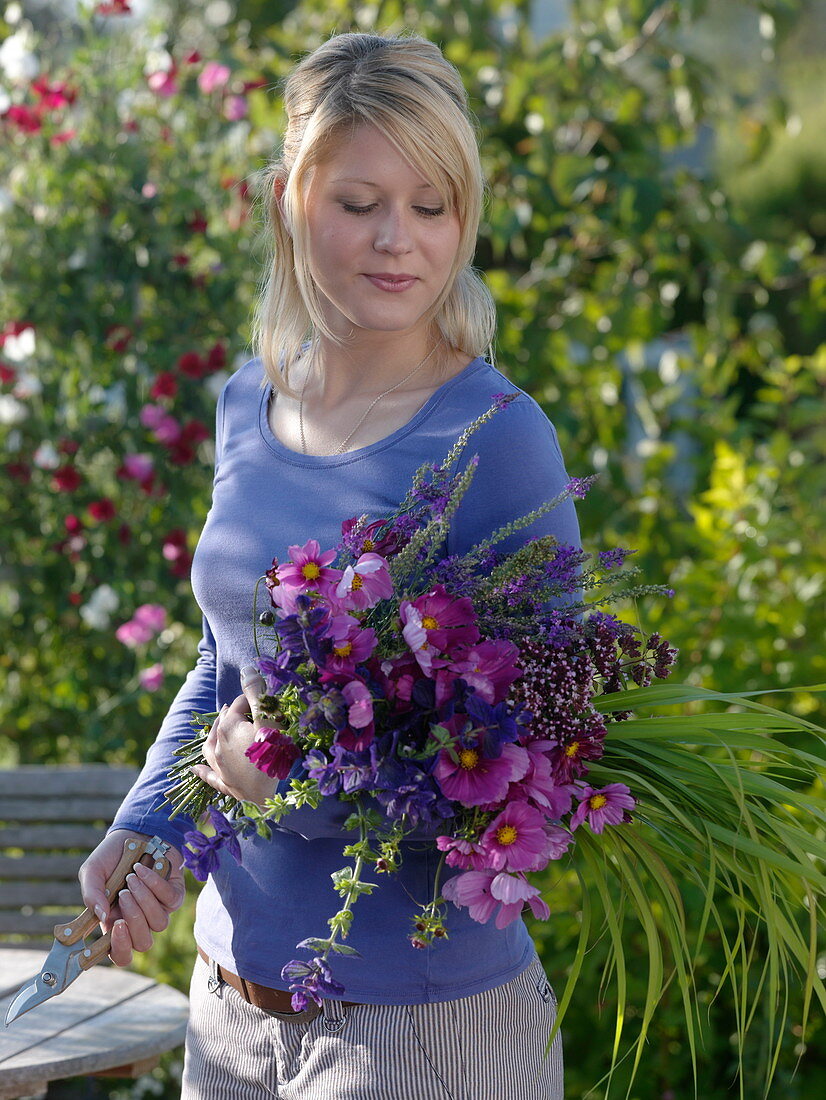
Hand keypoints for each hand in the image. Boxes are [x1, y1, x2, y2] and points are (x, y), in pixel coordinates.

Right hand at [78, 829, 184, 966]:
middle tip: (123, 893)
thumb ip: (91, 895)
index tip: (116, 926)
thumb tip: (102, 917)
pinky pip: (170, 901)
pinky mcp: (175, 895)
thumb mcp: (92, 872)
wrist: (134, 833)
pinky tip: (142, 869)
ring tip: (131, 877)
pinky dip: (155, 884)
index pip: (120, 954)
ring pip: (159, 924)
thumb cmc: (111, 857)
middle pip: (143, 943)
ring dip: (144, 899)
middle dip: (133, 919)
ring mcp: (159, 909)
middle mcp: (139, 921)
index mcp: (115, 923)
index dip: (119, 949)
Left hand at [190, 668, 275, 806]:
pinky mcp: (222, 783)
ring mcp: (218, 765)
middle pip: (224, 722)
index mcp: (228, 727)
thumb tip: (246, 669)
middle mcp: (218, 744)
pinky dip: (201, 770)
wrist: (268, 796)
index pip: (239, 704)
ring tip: (218, 726)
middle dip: (236, 713)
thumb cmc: (272, 756)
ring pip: (210, 745)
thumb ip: (257, 695)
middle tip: (250, 709)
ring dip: (214, 734)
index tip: (266, 700)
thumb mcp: (269, 722)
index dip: (253, 699)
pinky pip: (208, 774)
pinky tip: (194, 768)